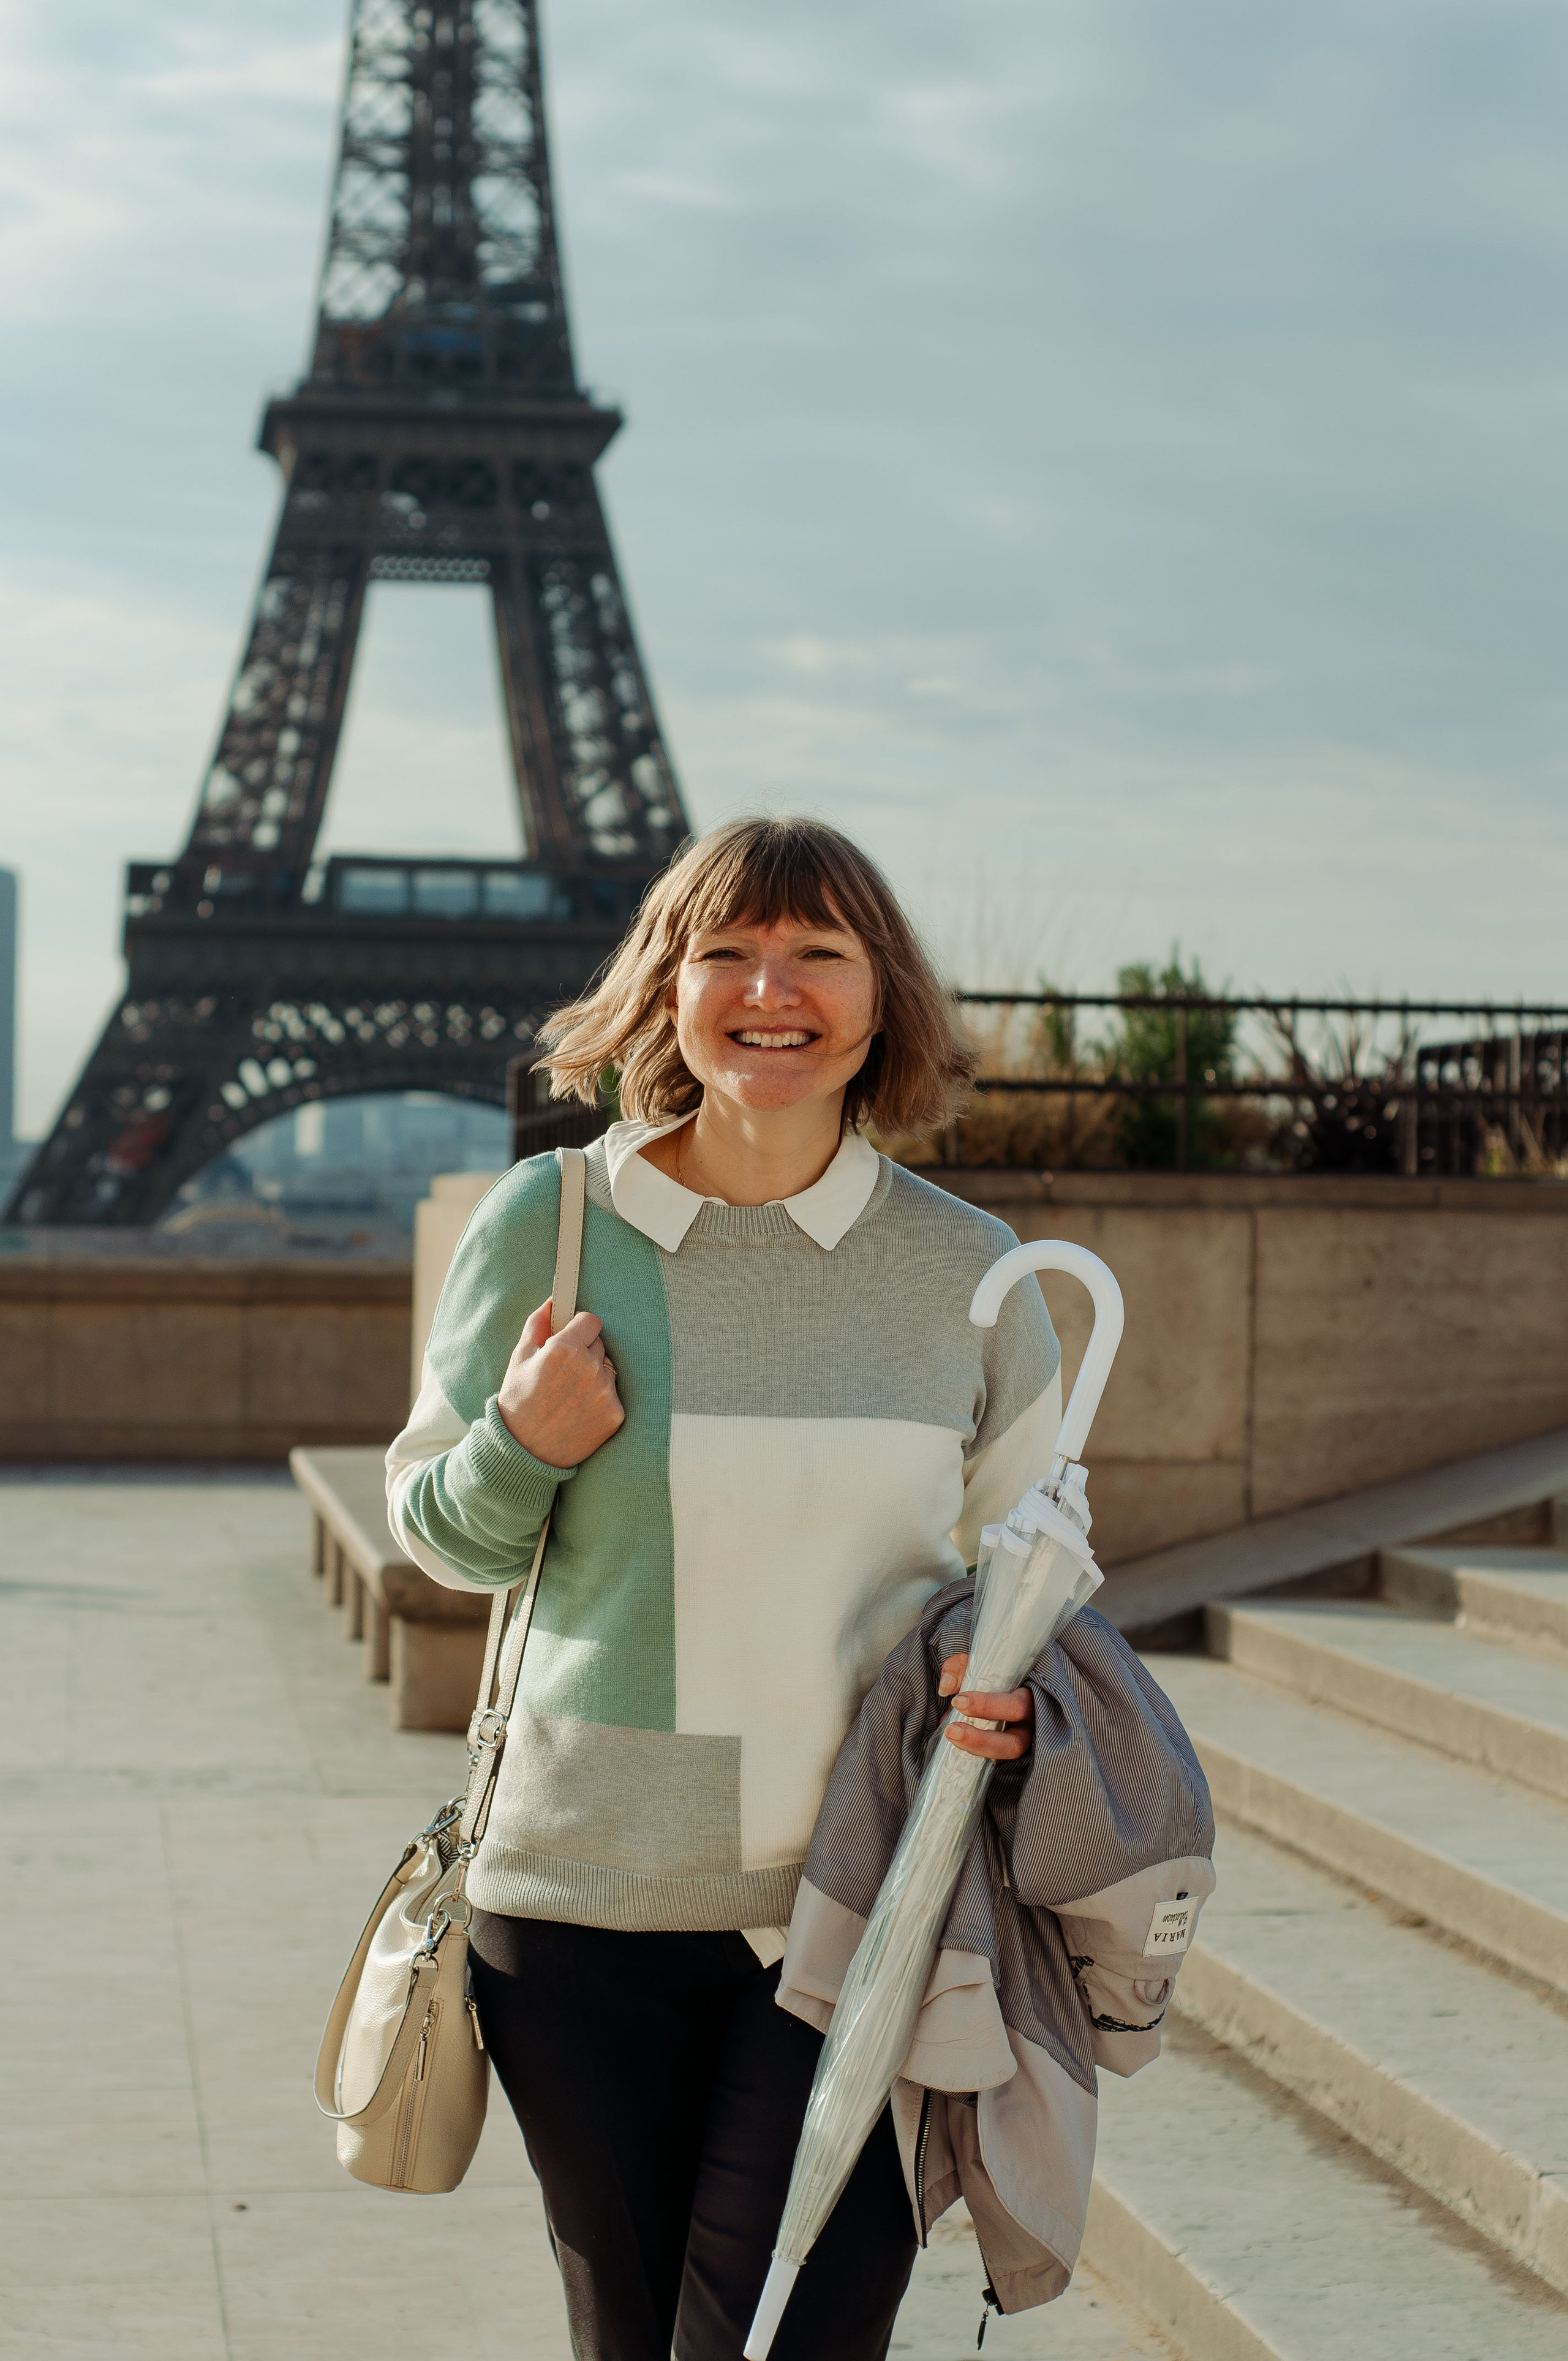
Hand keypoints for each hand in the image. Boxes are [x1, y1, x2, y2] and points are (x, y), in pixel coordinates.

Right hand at [497, 1300, 624, 1467]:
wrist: (524, 1453)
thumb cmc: (517, 1402)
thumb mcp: (519, 1358)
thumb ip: (538, 1323)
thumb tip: (554, 1300)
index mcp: (564, 1349)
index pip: (591, 1320)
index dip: (579, 1329)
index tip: (570, 1338)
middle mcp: (589, 1368)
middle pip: (599, 1344)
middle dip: (584, 1352)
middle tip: (562, 1373)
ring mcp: (605, 1392)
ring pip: (606, 1369)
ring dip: (593, 1376)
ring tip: (569, 1395)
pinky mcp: (615, 1414)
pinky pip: (612, 1394)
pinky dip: (599, 1399)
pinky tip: (578, 1410)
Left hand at [938, 1652, 1033, 1761]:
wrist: (991, 1688)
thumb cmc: (988, 1675)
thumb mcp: (973, 1665)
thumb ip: (959, 1668)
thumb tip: (947, 1686)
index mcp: (1028, 1698)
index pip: (1016, 1705)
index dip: (988, 1706)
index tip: (958, 1701)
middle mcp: (1028, 1725)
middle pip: (1014, 1742)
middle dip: (982, 1739)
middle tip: (952, 1729)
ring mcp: (1019, 1741)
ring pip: (1005, 1756)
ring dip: (976, 1749)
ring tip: (951, 1736)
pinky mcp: (1005, 1751)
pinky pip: (994, 1760)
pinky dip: (974, 1753)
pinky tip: (956, 1743)